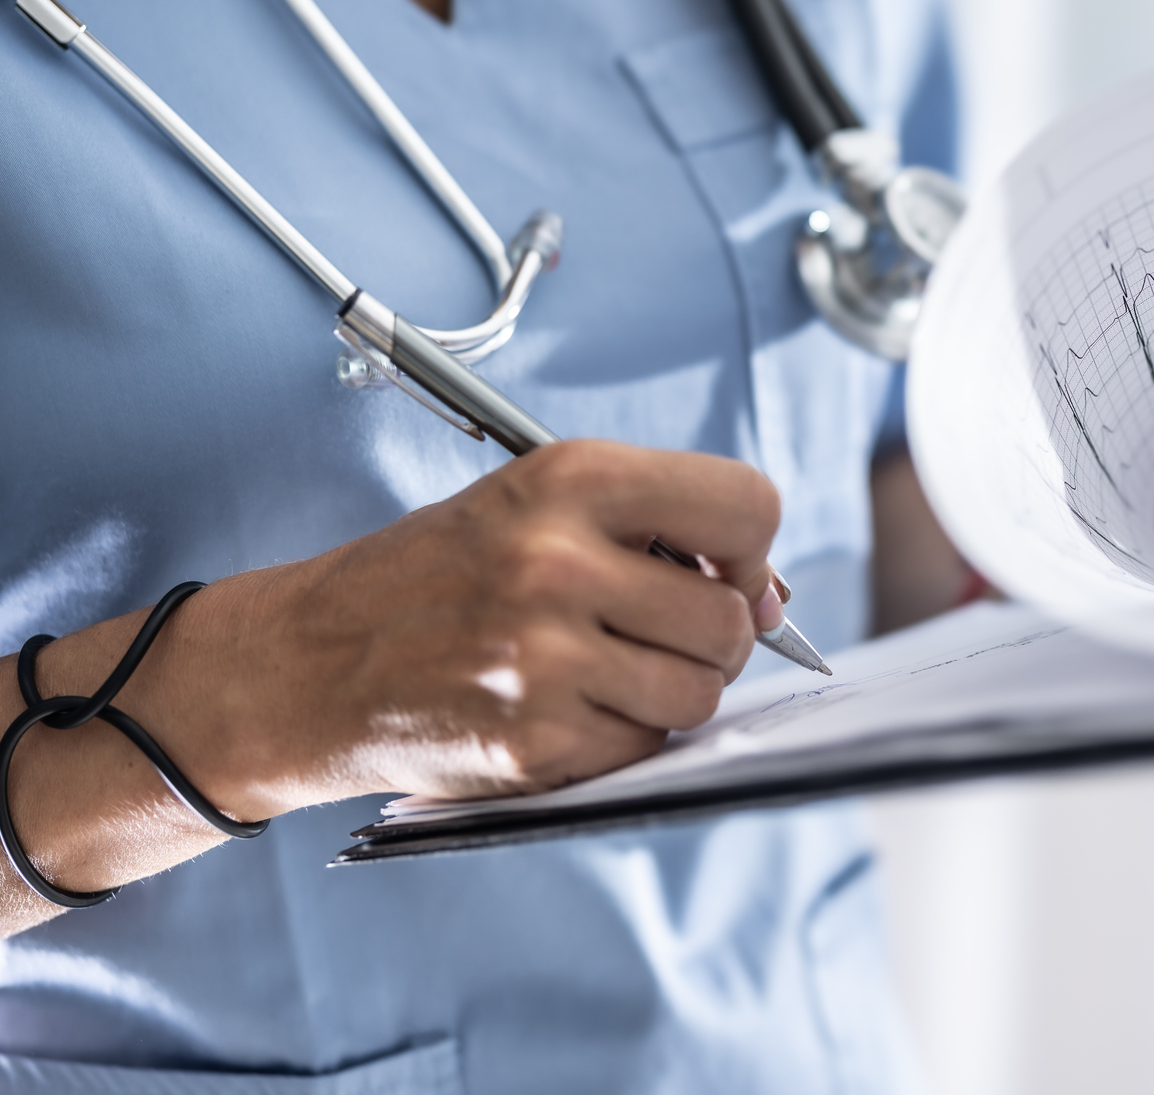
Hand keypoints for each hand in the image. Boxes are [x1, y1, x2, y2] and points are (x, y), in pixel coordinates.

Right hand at [33, 441, 780, 824]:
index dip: (749, 548)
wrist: (306, 663)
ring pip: (701, 691)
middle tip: (650, 630)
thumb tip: (776, 602)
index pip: (746, 505)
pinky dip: (623, 736)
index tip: (718, 567)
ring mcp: (544, 659)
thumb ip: (659, 530)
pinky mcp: (534, 742)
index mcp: (570, 479)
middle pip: (732, 617)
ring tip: (602, 668)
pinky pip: (646, 746)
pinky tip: (565, 707)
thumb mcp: (536, 504)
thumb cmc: (438, 577)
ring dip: (671, 690)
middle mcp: (558, 563)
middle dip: (713, 633)